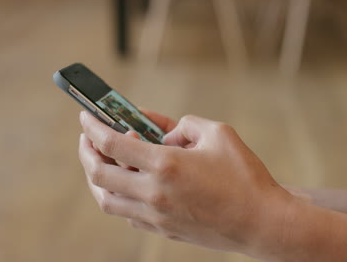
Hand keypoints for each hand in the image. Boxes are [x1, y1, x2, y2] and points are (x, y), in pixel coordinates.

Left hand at [78, 110, 292, 253]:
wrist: (261, 221)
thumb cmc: (244, 177)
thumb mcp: (219, 133)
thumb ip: (185, 125)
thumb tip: (164, 133)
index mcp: (166, 165)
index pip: (113, 143)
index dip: (93, 127)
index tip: (86, 117)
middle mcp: (154, 193)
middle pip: (99, 174)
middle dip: (87, 152)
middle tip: (88, 139)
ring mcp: (156, 216)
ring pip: (107, 200)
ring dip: (98, 178)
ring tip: (103, 162)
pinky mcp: (164, 230)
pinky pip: (127, 215)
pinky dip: (119, 197)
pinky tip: (129, 185)